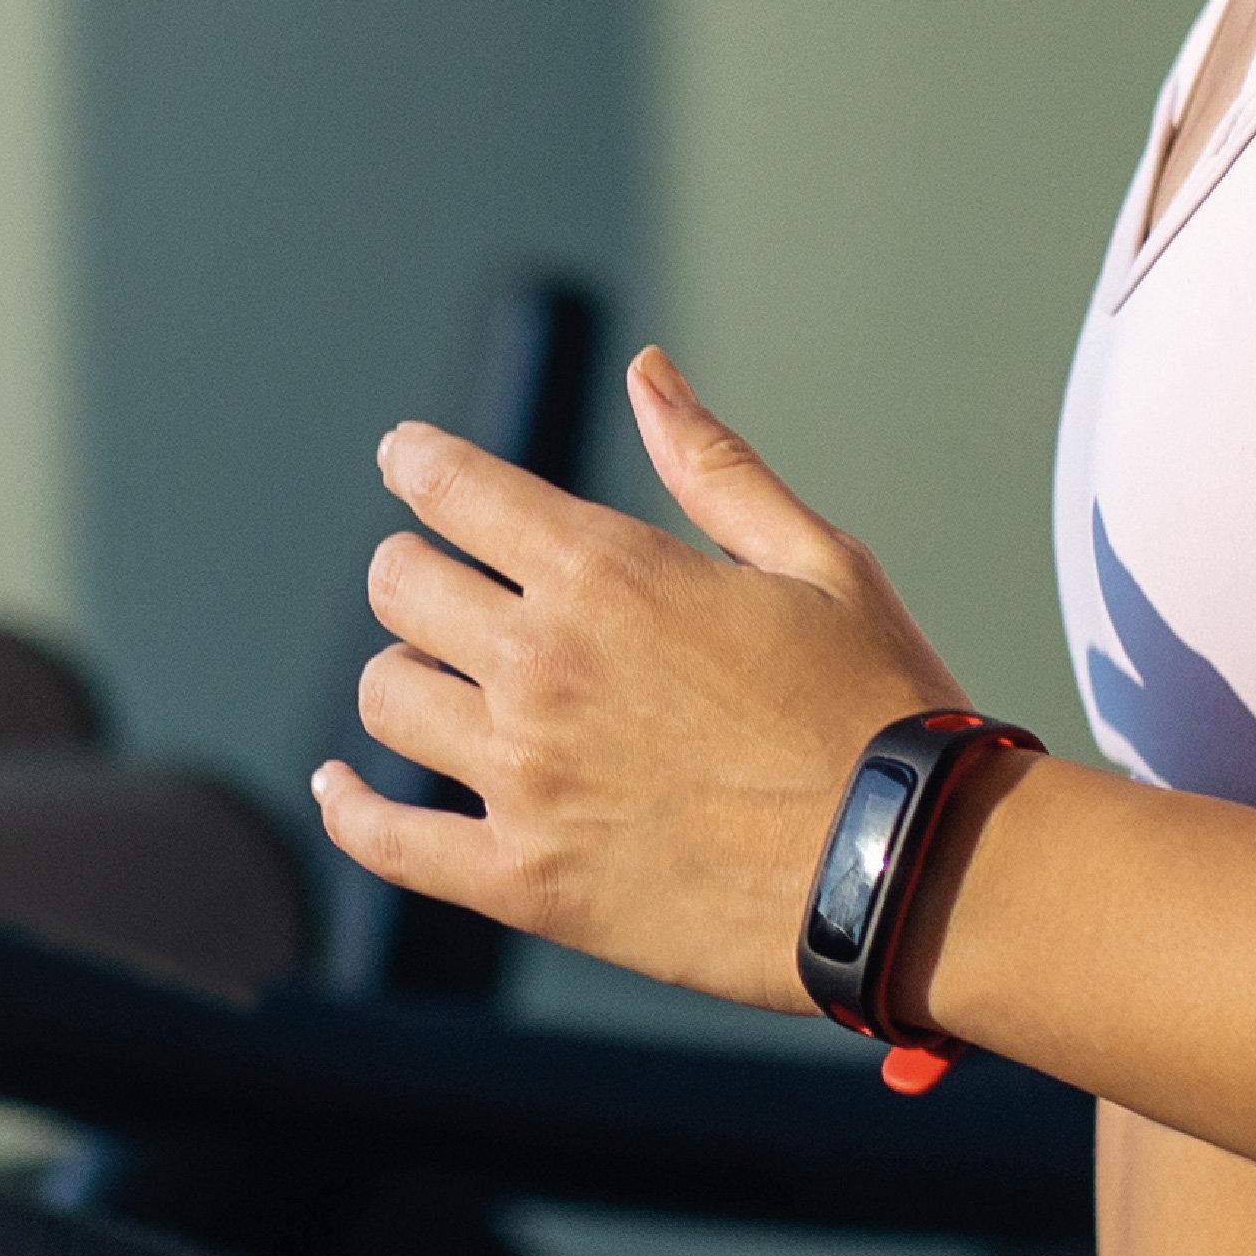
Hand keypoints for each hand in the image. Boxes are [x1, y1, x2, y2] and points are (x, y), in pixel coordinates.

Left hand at [309, 351, 966, 1014]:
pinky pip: (388, 841)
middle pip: (401, 586)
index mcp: (610, 573)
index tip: (407, 458)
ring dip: (404, 677)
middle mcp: (544, 667)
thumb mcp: (819, 561)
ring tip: (437, 684)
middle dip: (416, 568)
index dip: (419, 463)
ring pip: (386, 699)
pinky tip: (341, 786)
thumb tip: (644, 371)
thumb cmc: (883, 710)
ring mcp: (526, 779)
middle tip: (441, 581)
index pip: (457, 489)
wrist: (914, 871)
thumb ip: (712, 466)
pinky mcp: (525, 884)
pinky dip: (351, 807)